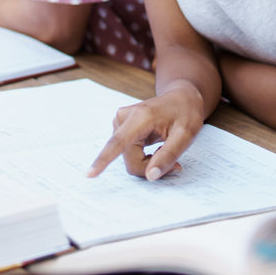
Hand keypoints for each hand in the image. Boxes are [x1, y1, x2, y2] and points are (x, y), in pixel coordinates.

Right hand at [88, 82, 203, 180]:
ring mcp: (120, 123)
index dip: (104, 160)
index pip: (118, 143)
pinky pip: (129, 155)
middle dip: (150, 167)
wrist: (181, 97)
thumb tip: (150, 176)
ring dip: (147, 163)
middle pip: (130, 159)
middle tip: (175, 164)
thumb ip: (168, 155)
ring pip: (128, 159)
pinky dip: (144, 158)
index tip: (89, 174)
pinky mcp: (121, 130)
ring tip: (165, 149)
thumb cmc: (185, 113)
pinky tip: (156, 148)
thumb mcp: (186, 134)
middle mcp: (124, 118)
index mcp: (140, 117)